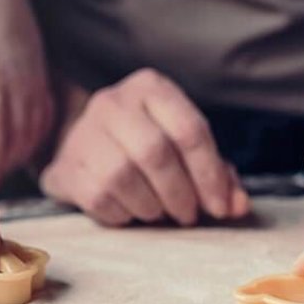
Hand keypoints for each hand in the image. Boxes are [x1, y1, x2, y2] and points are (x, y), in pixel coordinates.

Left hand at [0, 0, 53, 189]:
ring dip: (22, 154)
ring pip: (35, 129)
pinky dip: (38, 136)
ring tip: (5, 170)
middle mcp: (18, 82)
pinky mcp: (42, 77)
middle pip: (19, 136)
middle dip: (7, 164)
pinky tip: (25, 148)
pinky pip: (46, 115)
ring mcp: (34, 80)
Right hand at [40, 68, 248, 226]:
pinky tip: (130, 211)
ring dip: (151, 206)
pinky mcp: (65, 167)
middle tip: (188, 215)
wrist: (84, 149)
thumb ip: (217, 175)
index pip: (189, 130)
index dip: (210, 175)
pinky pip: (100, 198)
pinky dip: (123, 214)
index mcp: (150, 87)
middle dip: (180, 193)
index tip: (220, 208)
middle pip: (155, 153)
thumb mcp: (184, 150)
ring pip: (124, 176)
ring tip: (159, 212)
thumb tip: (238, 206)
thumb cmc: (145, 148)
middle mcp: (113, 102)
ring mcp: (83, 132)